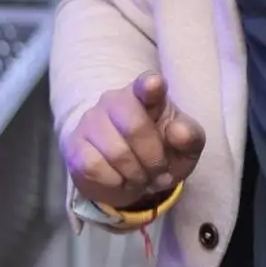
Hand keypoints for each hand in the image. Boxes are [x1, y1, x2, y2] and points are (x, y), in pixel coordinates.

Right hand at [62, 72, 206, 210]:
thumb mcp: (185, 148)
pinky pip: (94, 167)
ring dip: (137, 175)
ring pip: (116, 152)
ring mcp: (91, 120)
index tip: (155, 85)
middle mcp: (115, 100)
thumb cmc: (162, 151)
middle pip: (135, 127)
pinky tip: (121, 180)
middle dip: (154, 159)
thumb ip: (189, 137)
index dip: (151, 85)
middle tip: (160, 172)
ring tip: (143, 178)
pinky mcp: (75, 145)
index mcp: (147, 93)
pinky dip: (115, 182)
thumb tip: (179, 132)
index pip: (147, 84)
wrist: (131, 175)